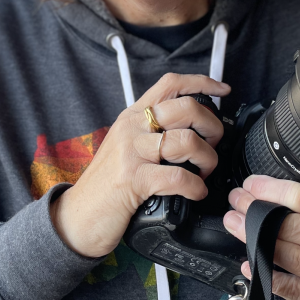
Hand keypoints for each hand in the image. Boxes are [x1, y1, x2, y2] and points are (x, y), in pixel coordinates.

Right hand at [51, 73, 228, 257]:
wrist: (78, 216)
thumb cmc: (105, 185)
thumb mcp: (125, 147)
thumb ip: (150, 133)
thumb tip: (191, 130)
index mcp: (132, 116)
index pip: (170, 84)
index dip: (201, 82)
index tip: (222, 90)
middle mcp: (132, 128)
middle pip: (186, 108)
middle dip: (212, 127)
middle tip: (211, 146)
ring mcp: (132, 152)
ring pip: (187, 141)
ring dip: (207, 160)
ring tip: (203, 173)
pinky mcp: (134, 179)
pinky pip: (179, 177)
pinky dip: (196, 187)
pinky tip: (195, 193)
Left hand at [222, 175, 299, 299]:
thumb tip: (293, 160)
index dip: (271, 190)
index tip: (250, 184)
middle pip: (291, 229)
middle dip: (256, 213)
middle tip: (236, 202)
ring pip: (288, 258)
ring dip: (253, 240)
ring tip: (235, 225)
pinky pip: (293, 290)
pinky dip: (267, 276)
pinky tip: (249, 264)